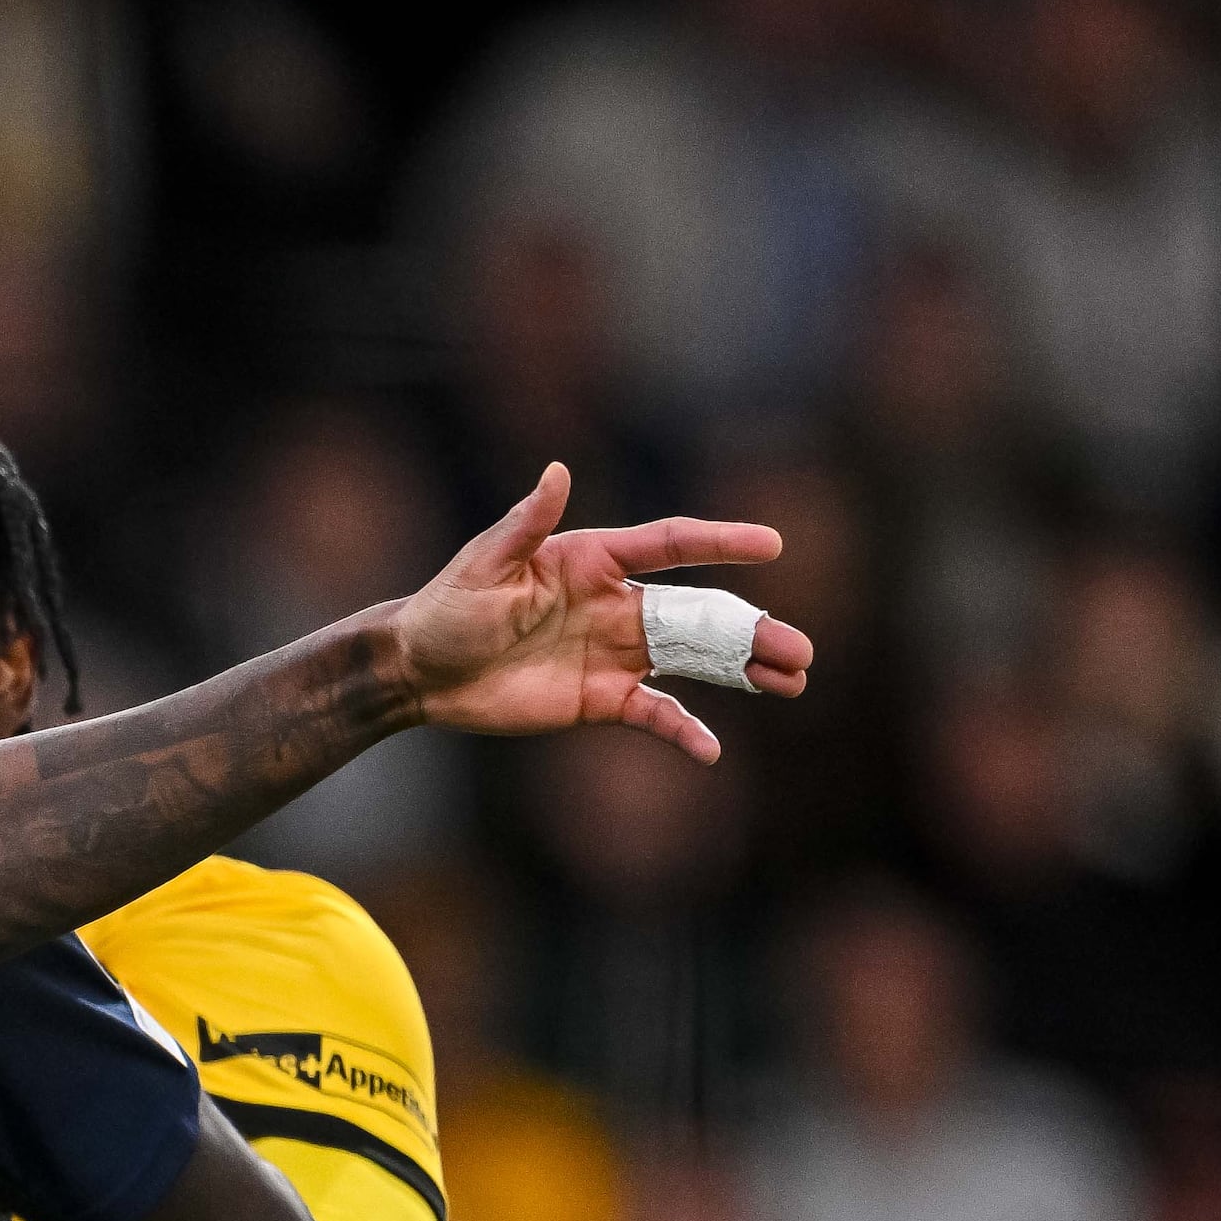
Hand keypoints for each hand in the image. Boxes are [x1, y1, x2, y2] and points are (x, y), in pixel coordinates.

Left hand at [389, 464, 811, 761]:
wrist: (421, 671)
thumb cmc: (447, 607)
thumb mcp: (485, 564)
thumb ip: (527, 523)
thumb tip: (557, 472)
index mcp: (596, 560)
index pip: (671, 545)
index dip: (720, 543)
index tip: (772, 545)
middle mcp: (617, 604)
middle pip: (699, 614)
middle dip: (750, 630)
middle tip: (800, 648)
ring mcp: (615, 653)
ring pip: (693, 661)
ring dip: (741, 671)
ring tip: (792, 680)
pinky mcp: (601, 698)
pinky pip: (654, 712)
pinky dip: (683, 729)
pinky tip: (712, 749)